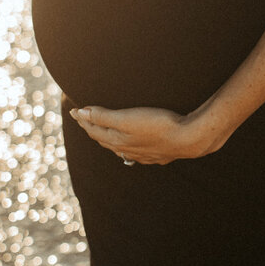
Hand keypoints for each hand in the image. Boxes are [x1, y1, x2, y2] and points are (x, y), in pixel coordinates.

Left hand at [69, 104, 223, 165]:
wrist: (189, 139)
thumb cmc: (158, 125)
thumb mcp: (127, 118)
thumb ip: (103, 116)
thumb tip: (80, 113)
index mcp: (118, 141)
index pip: (94, 130)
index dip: (84, 119)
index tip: (75, 110)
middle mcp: (127, 150)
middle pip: (104, 139)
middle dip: (93, 128)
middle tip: (84, 119)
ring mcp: (143, 155)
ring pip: (119, 148)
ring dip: (109, 139)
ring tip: (104, 134)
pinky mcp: (157, 155)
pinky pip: (135, 153)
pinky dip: (127, 148)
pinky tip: (132, 149)